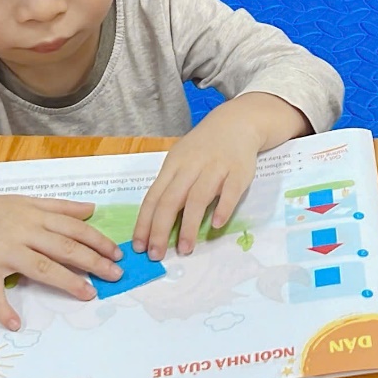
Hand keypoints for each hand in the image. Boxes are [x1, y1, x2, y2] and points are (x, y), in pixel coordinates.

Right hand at [0, 189, 123, 329]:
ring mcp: (2, 250)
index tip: (116, 254)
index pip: (73, 228)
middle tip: (114, 275)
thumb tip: (92, 210)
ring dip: (66, 281)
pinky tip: (16, 323)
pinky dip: (3, 308)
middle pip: (64, 248)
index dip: (97, 241)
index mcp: (35, 215)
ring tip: (88, 293)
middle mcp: (22, 231)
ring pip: (40, 267)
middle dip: (93, 262)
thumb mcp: (26, 201)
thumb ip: (59, 207)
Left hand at [132, 93, 310, 259]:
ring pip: (197, 198)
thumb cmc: (204, 147)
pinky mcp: (238, 171)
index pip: (154, 196)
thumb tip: (153, 222)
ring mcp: (216, 167)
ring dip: (189, 226)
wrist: (237, 122)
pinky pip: (229, 192)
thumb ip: (171, 186)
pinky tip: (215, 226)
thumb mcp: (181, 160)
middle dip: (160, 229)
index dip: (144, 222)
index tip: (138, 245)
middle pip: (171, 200)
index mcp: (174, 164)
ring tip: (185, 249)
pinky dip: (222, 209)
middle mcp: (192, 166)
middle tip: (156, 255)